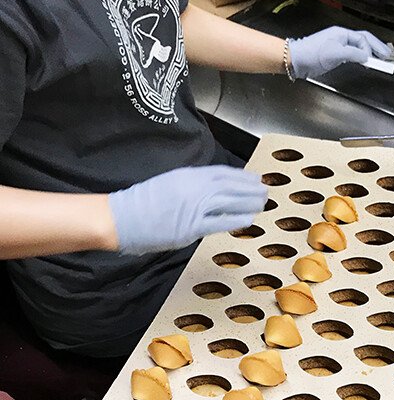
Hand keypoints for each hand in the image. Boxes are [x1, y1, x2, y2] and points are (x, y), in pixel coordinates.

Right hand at [109, 166, 267, 255]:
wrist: (121, 217)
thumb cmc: (142, 202)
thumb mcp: (169, 183)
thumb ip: (191, 185)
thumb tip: (211, 189)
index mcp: (188, 175)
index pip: (222, 173)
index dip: (242, 176)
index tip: (255, 178)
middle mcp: (194, 188)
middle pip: (230, 186)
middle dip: (250, 188)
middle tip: (266, 190)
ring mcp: (194, 207)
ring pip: (230, 202)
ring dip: (249, 202)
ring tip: (262, 204)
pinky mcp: (191, 227)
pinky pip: (220, 222)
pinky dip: (236, 220)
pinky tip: (249, 219)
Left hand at [288, 26, 390, 79]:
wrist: (297, 59)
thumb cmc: (313, 53)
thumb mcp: (336, 53)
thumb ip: (353, 54)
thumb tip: (367, 57)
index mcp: (342, 33)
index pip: (363, 38)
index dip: (371, 48)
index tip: (376, 60)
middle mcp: (341, 37)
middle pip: (363, 40)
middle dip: (376, 47)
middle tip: (387, 56)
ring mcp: (338, 46)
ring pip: (358, 46)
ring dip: (369, 52)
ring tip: (379, 59)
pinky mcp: (334, 54)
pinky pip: (352, 53)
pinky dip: (360, 57)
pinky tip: (364, 62)